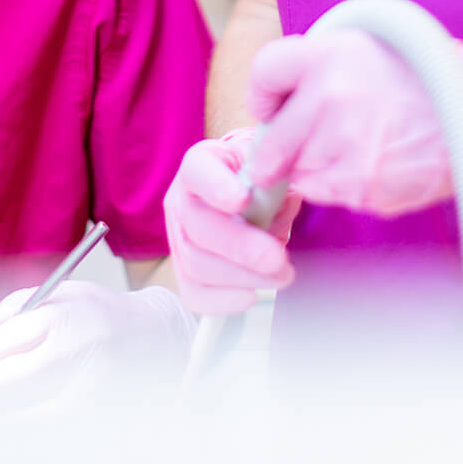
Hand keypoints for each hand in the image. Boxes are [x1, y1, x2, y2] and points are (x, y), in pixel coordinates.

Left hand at [0, 281, 194, 413]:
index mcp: (70, 314)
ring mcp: (89, 382)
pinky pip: (49, 421)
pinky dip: (22, 423)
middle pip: (19, 376)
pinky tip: (1, 419)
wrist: (154, 335)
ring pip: (31, 407)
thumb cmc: (101, 312)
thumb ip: (24, 301)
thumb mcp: (65, 290)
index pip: (19, 336)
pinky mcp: (95, 406)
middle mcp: (79, 349)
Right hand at [163, 129, 299, 315]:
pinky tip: (251, 294)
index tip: (243, 199)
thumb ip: (276, 179)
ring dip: (242, 276)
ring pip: (196, 263)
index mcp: (201, 163)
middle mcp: (181, 198)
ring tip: (280, 275)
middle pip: (198, 227)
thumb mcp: (269, 165)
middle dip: (241, 248)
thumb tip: (285, 202)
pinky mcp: (185, 268)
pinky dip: (223, 300)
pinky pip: (194, 292)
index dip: (217, 187)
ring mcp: (178, 236)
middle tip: (278, 260)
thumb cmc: (258, 178)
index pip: (198, 171)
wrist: (248, 194)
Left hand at [246, 32, 462, 215]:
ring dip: (311, 169)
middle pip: (269, 142)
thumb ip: (318, 68)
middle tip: (292, 149)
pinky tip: (373, 163)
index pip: (264, 72)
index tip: (269, 107)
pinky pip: (328, 195)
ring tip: (354, 148)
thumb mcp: (371, 46)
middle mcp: (332, 98)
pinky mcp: (363, 187)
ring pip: (296, 174)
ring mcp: (347, 148)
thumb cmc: (427, 79)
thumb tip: (271, 110)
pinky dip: (340, 186)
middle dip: (275, 150)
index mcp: (333, 54)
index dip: (262, 94)